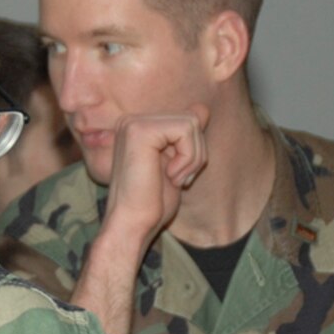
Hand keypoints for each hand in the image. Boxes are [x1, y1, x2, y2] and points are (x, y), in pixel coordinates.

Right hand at [102, 109, 206, 244]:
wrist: (133, 225)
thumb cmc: (152, 204)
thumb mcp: (178, 164)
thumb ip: (186, 136)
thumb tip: (202, 108)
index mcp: (138, 128)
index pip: (186, 120)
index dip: (193, 150)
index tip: (177, 176)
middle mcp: (132, 121)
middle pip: (191, 119)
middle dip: (195, 154)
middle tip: (177, 179)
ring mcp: (133, 123)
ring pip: (191, 123)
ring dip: (192, 158)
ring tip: (174, 178)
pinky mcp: (139, 130)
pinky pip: (186, 130)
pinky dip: (187, 157)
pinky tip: (170, 176)